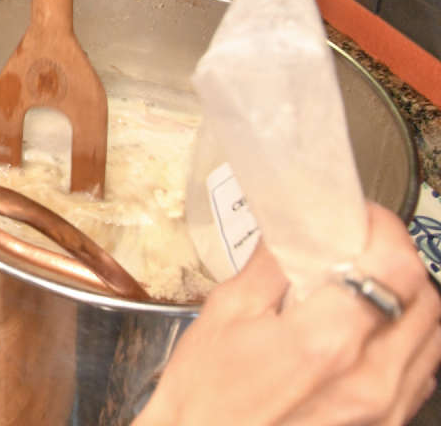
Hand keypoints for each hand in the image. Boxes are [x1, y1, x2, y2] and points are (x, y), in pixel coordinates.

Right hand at [135, 203, 440, 425]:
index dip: (385, 230)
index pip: (395, 267)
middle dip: (398, 261)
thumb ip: (271, 266)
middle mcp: (368, 378)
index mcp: (325, 341)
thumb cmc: (205, 395)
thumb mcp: (225, 314)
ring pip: (432, 334)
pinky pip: (422, 371)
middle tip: (362, 248)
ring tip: (366, 290)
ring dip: (407, 299)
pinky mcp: (386, 424)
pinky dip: (407, 339)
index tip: (361, 218)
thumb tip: (296, 230)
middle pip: (424, 297)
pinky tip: (369, 332)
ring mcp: (384, 407)